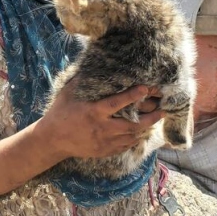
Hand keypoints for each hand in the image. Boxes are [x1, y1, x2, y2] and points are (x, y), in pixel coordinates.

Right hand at [37, 80, 164, 160]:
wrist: (53, 139)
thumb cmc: (61, 112)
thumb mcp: (69, 93)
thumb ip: (83, 81)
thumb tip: (94, 64)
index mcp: (94, 112)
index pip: (117, 103)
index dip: (133, 95)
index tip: (146, 88)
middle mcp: (102, 128)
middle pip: (132, 124)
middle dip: (150, 118)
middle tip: (163, 110)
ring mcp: (104, 142)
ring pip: (132, 136)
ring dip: (146, 128)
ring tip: (156, 119)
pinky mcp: (105, 151)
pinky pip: (125, 146)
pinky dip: (135, 138)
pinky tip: (141, 132)